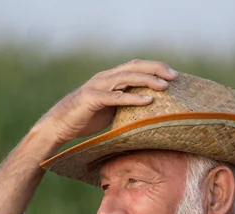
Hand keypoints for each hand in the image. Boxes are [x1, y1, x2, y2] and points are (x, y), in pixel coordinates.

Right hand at [35, 59, 178, 144]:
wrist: (59, 125)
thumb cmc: (86, 118)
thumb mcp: (111, 110)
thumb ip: (126, 105)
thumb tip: (149, 111)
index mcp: (111, 78)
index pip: (136, 66)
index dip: (155, 67)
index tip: (173, 74)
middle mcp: (105, 77)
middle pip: (134, 67)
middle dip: (156, 69)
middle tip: (174, 76)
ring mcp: (98, 86)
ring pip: (127, 78)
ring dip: (147, 81)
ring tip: (164, 86)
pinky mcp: (92, 98)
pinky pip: (116, 97)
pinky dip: (133, 98)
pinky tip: (148, 101)